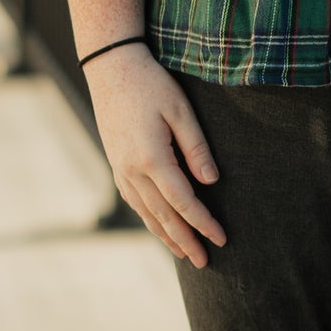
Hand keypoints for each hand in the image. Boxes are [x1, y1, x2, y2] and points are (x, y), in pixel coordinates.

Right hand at [84, 44, 225, 265]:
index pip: (183, 201)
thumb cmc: (150, 84)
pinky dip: (149, 218)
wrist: (110, 67)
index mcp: (152, 158)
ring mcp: (120, 169)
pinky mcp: (116, 164)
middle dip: (185, 240)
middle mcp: (132, 170)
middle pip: (163, 216)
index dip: (203, 222)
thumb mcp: (181, 110)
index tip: (221, 238)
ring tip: (183, 254)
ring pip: (145, 212)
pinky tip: (159, 227)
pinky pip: (134, 201)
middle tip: (204, 262)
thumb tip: (212, 182)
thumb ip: (196, 148)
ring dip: (165, 236)